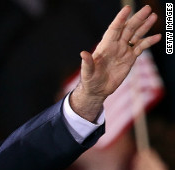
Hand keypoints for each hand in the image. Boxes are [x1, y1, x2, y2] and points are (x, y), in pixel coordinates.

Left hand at [70, 5, 160, 120]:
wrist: (97, 90)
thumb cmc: (89, 80)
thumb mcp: (87, 73)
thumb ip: (87, 63)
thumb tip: (83, 53)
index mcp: (105, 46)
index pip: (114, 29)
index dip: (120, 19)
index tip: (127, 9)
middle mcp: (115, 46)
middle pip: (128, 29)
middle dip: (137, 18)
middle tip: (147, 8)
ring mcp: (123, 51)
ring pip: (136, 35)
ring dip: (144, 26)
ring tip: (153, 16)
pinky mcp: (130, 58)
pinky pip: (141, 47)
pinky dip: (149, 42)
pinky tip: (157, 36)